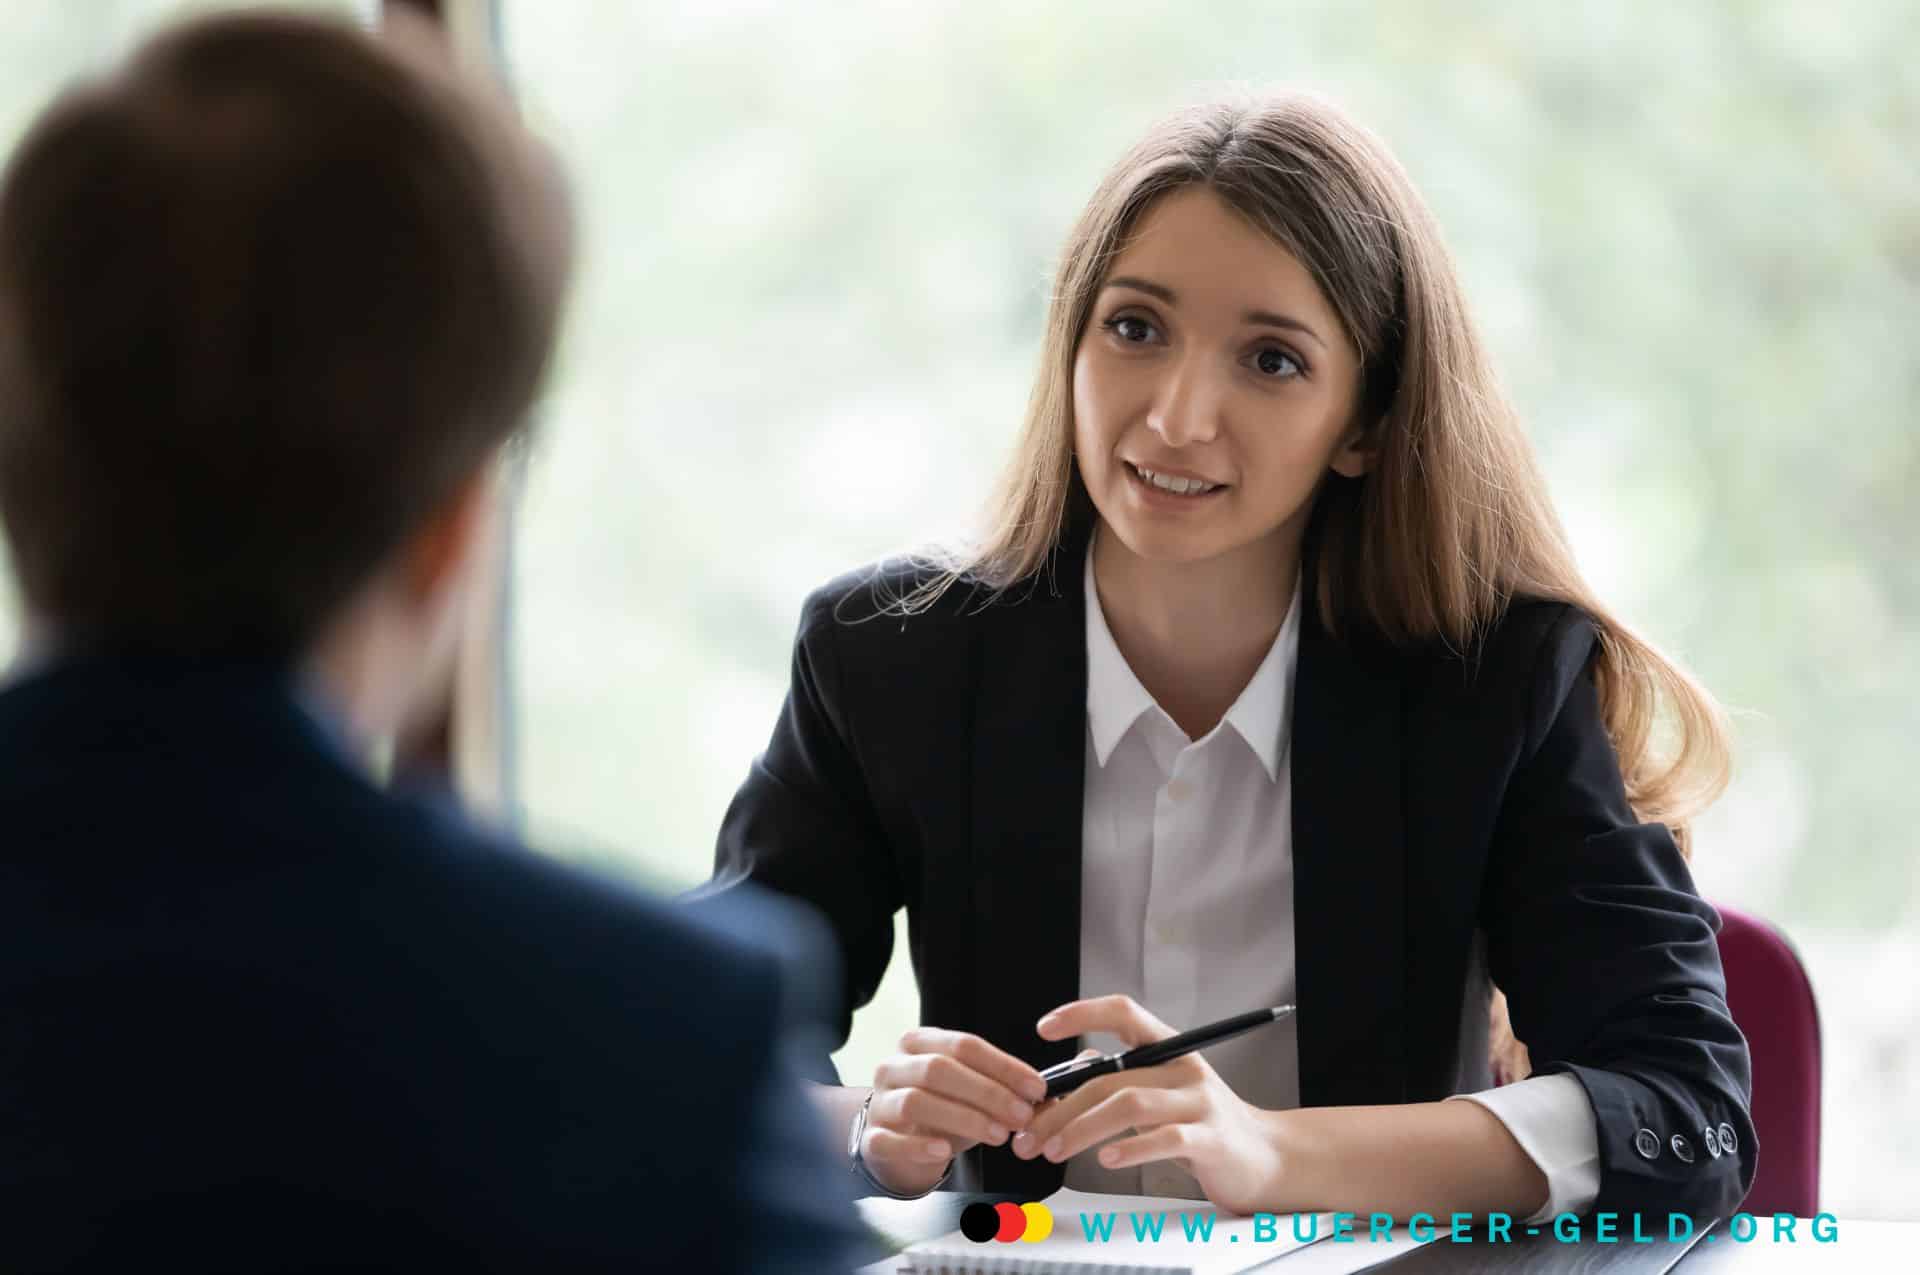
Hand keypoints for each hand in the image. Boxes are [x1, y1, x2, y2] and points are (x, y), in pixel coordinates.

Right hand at [858, 1027, 1046, 1195]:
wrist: (893, 1136)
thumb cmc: (939, 1107)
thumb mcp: (969, 1093)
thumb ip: (1003, 1092)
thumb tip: (1047, 1100)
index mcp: (921, 1042)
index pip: (965, 1045)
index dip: (1004, 1066)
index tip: (1036, 1088)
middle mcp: (895, 1065)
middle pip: (940, 1069)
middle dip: (987, 1092)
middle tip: (1021, 1115)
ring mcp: (880, 1101)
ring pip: (916, 1101)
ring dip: (963, 1117)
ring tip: (998, 1135)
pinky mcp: (870, 1137)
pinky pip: (890, 1139)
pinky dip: (919, 1145)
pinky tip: (945, 1151)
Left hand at [1011, 995, 1285, 1215]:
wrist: (1266, 1157)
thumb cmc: (1202, 1122)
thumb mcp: (1159, 1090)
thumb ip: (1116, 1078)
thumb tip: (1058, 1081)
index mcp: (1168, 1046)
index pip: (1122, 1012)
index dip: (1082, 1013)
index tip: (1043, 1028)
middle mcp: (1184, 1066)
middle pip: (1110, 1074)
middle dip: (1061, 1106)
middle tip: (1029, 1135)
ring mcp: (1200, 1101)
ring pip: (1130, 1103)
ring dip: (1082, 1128)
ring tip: (1054, 1150)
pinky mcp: (1211, 1140)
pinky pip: (1165, 1139)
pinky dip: (1131, 1149)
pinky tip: (1106, 1160)